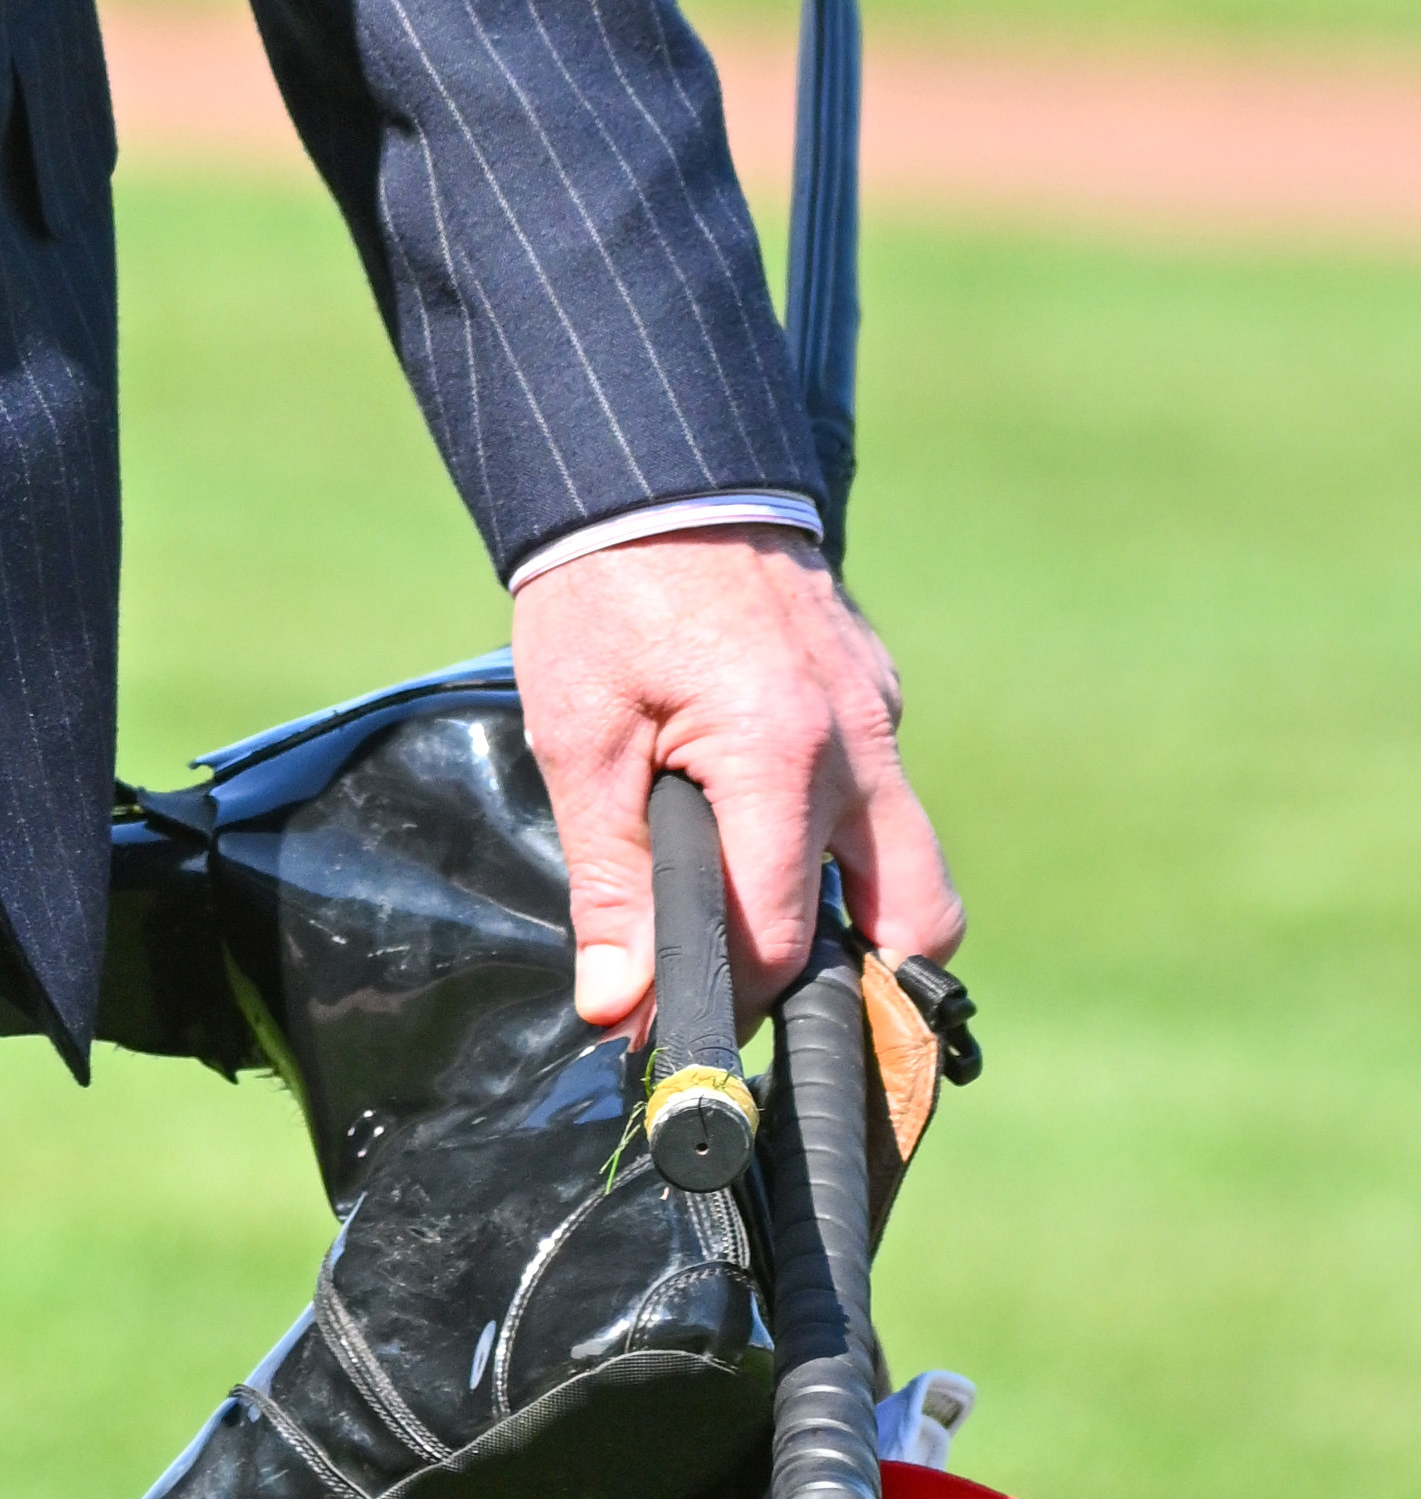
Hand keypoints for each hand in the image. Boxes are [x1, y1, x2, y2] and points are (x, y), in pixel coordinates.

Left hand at [510, 531, 959, 1039]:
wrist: (649, 470)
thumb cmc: (603, 596)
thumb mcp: (581, 741)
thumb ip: (608, 879)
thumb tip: (616, 1004)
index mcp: (783, 756)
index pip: (785, 935)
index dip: (728, 998)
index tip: (665, 1028)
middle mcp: (862, 743)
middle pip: (916, 922)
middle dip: (858, 987)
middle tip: (764, 1000)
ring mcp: (882, 714)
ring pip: (912, 864)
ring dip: (855, 913)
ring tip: (761, 926)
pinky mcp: (876, 692)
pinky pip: (881, 794)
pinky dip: (835, 835)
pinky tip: (756, 826)